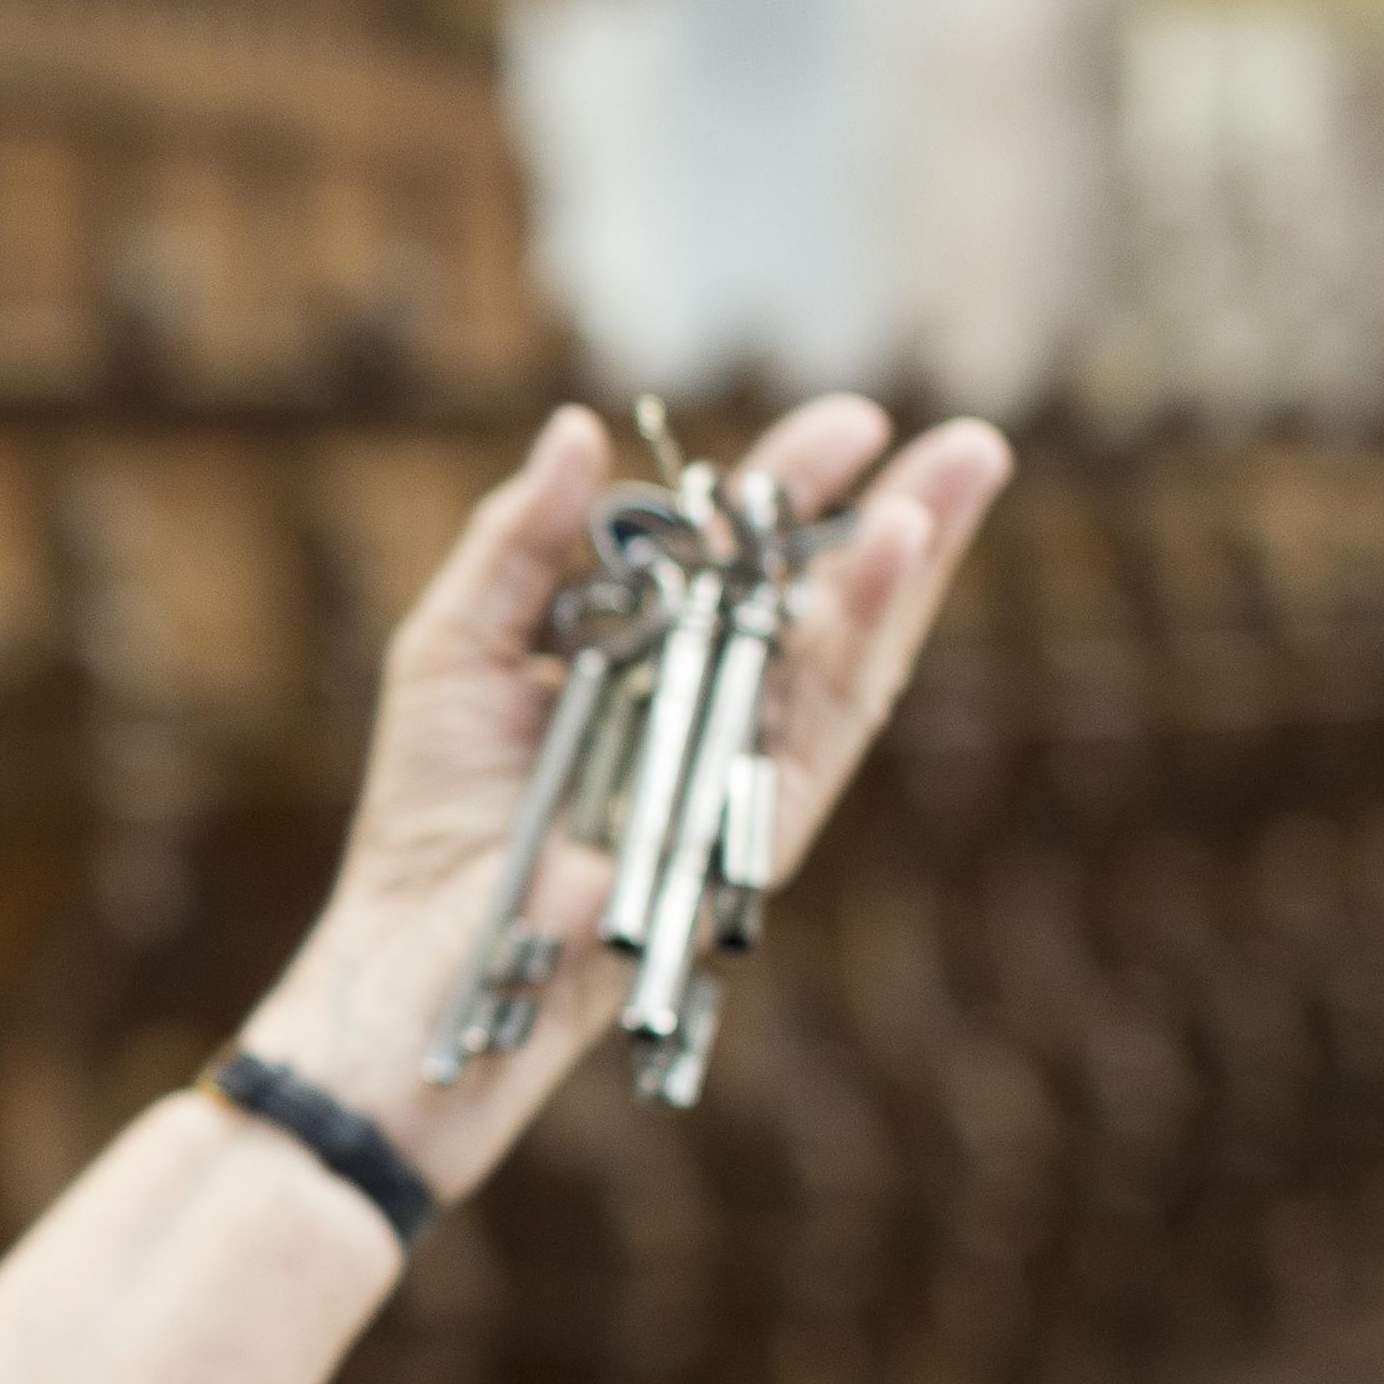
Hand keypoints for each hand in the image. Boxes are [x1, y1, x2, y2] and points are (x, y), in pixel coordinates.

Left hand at [240, 396, 1015, 1195]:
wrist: (417, 957)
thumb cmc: (428, 812)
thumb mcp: (452, 647)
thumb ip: (518, 543)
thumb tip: (581, 428)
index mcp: (646, 668)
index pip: (741, 567)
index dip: (794, 496)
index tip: (852, 425)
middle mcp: (707, 720)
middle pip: (821, 608)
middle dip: (898, 522)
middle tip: (966, 442)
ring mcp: (735, 777)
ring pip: (849, 662)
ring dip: (904, 572)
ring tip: (951, 484)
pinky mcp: (749, 832)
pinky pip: (823, 731)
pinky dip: (863, 642)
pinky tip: (893, 565)